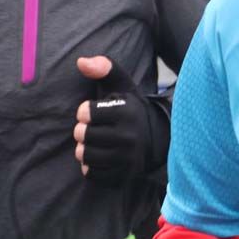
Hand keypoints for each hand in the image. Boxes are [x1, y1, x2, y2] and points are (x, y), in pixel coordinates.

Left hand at [72, 56, 167, 184]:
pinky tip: (102, 157)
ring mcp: (127, 159)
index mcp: (127, 112)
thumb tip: (80, 61)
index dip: (85, 112)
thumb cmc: (131, 110)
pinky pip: (92, 174)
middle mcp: (129, 136)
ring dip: (85, 149)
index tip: (94, 112)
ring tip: (95, 143)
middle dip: (83, 131)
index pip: (84, 113)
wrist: (158, 140)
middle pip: (82, 135)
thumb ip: (104, 68)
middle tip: (93, 129)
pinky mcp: (124, 177)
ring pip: (85, 156)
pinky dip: (91, 166)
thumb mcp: (122, 86)